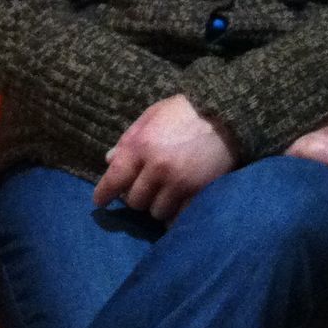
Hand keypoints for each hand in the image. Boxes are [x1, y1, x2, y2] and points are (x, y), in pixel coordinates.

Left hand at [93, 95, 233, 221]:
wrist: (227, 114)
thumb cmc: (185, 111)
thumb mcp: (151, 115)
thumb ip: (128, 138)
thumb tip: (109, 161)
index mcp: (140, 146)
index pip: (113, 180)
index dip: (103, 194)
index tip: (100, 201)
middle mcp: (156, 168)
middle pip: (134, 201)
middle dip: (136, 196)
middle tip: (144, 188)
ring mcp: (179, 183)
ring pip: (155, 212)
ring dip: (157, 205)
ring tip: (164, 193)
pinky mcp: (198, 192)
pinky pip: (178, 216)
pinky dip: (175, 212)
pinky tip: (177, 203)